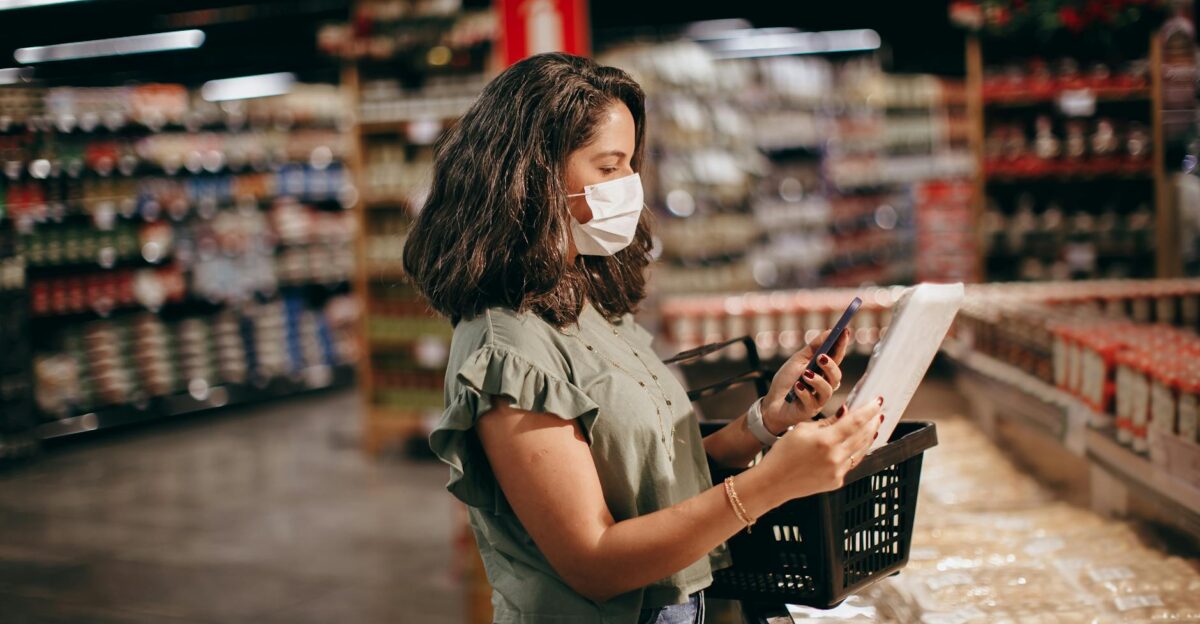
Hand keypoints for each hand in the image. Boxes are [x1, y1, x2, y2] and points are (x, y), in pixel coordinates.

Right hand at [756, 397, 884, 500]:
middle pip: (863, 435)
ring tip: (873, 426)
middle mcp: (835, 457)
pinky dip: (858, 451)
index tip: (877, 401)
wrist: (774, 481)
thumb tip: (845, 414)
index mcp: (825, 440)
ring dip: (869, 436)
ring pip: (861, 450)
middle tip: (878, 412)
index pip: (855, 421)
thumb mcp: (802, 429)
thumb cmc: (783, 454)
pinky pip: (852, 462)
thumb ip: (827, 422)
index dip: (869, 410)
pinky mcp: (837, 481)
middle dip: (872, 422)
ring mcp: (838, 471)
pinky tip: (859, 444)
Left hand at [760, 329, 850, 434]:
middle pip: (836, 376)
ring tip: (805, 374)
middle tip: (821, 357)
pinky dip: (804, 392)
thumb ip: (814, 347)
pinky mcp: (810, 410)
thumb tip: (830, 331)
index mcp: (823, 372)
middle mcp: (825, 385)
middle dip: (830, 365)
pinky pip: (812, 401)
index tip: (844, 331)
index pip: (836, 357)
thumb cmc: (786, 381)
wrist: (771, 403)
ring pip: (827, 390)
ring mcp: (819, 399)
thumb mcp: (798, 360)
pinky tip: (797, 387)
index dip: (842, 345)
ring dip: (817, 380)